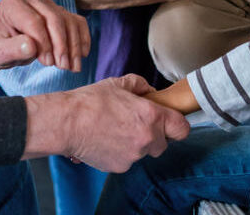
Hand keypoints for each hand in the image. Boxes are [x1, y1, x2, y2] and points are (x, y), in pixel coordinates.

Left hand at [0, 0, 89, 75]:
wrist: (4, 46)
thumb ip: (12, 49)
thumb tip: (31, 46)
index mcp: (12, 4)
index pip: (34, 21)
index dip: (44, 42)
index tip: (48, 63)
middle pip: (54, 18)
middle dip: (61, 44)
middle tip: (63, 66)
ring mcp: (47, 3)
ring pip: (68, 20)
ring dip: (74, 45)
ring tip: (73, 67)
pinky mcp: (60, 11)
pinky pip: (77, 22)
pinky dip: (82, 38)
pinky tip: (82, 55)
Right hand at [27, 75, 191, 172]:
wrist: (67, 123)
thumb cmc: (91, 102)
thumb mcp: (118, 84)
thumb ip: (140, 85)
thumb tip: (149, 91)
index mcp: (152, 116)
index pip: (182, 129)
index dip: (177, 125)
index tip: (170, 123)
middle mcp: (147, 138)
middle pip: (163, 144)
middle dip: (154, 136)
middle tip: (136, 125)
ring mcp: (134, 156)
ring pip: (143, 153)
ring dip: (136, 145)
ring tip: (115, 131)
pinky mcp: (120, 167)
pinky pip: (127, 160)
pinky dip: (120, 153)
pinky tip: (106, 140)